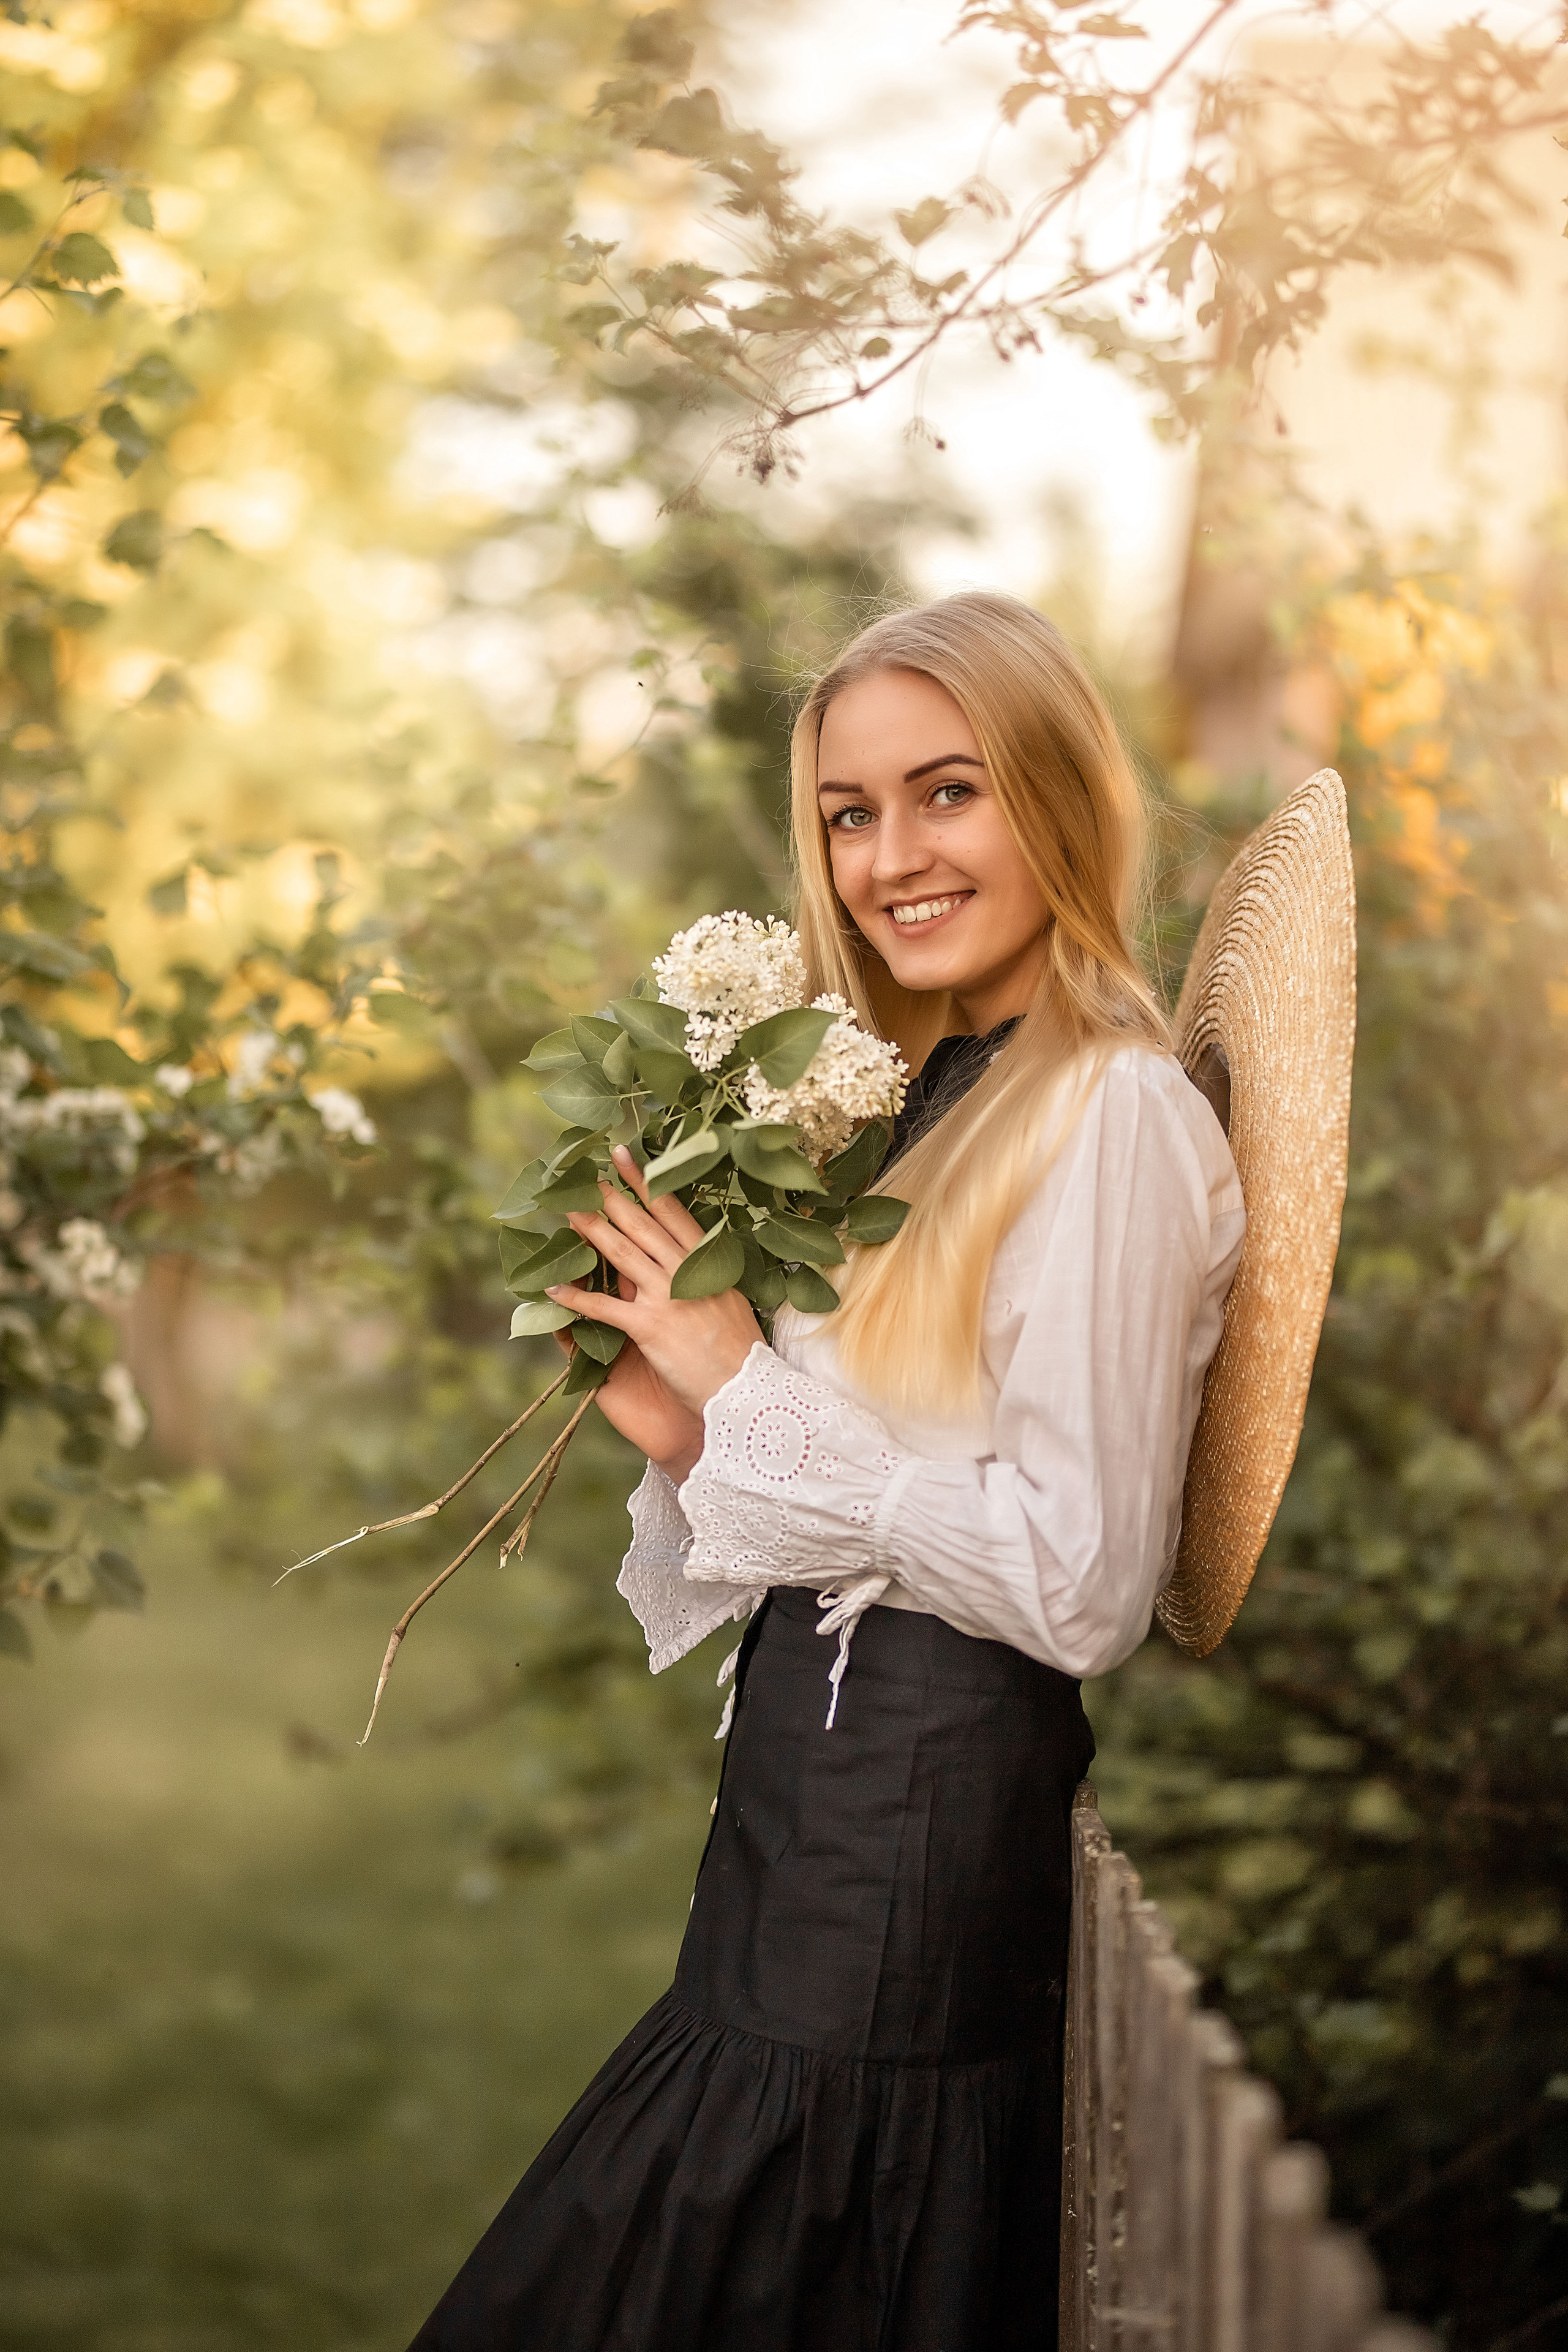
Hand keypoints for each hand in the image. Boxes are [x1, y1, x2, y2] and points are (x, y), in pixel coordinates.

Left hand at [547, 1145, 762, 1482]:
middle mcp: (686, 1273)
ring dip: (591, 1231)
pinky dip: (576, 1298)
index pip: (672, 1213)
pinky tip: (552, 1288)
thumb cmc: (741, 1352)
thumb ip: (703, 1277)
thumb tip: (687, 1258)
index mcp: (707, 1263)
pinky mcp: (651, 1328)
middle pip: (642, 1225)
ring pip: (622, 1254)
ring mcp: (668, 1298)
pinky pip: (605, 1308)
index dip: (646, 1182)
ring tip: (567, 1213)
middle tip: (585, 1175)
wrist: (748, 1391)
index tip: (627, 1156)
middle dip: (612, 1197)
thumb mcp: (729, 1301)